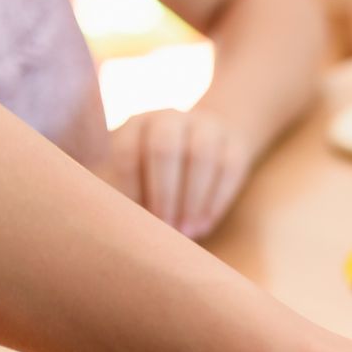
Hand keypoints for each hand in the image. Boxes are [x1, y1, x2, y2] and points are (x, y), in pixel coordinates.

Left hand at [103, 108, 252, 239]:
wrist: (208, 136)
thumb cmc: (158, 168)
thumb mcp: (137, 167)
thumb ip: (124, 189)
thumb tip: (116, 229)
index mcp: (138, 123)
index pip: (128, 151)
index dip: (131, 187)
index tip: (134, 220)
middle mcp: (171, 119)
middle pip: (165, 150)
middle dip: (164, 193)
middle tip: (165, 227)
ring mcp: (206, 127)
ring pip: (201, 157)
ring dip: (193, 199)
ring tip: (187, 232)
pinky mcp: (235, 143)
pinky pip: (228, 169)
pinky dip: (216, 201)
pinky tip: (205, 225)